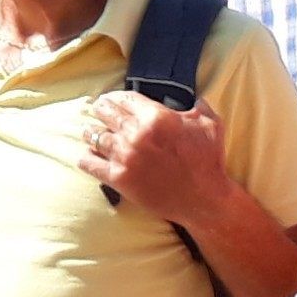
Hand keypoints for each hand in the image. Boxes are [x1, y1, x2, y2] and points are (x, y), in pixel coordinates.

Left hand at [77, 93, 238, 228]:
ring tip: (89, 132)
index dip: (116, 97)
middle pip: (105, 113)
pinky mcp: (119, 178)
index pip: (124, 98)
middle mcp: (135, 135)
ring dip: (91, 132)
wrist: (203, 199)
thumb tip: (194, 99)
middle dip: (100, 109)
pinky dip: (85, 158)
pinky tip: (85, 156)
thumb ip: (198, 107)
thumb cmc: (208, 161)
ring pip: (94, 136)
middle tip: (98, 110)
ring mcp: (124, 157)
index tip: (111, 98)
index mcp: (156, 117)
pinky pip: (91, 164)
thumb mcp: (210, 124)